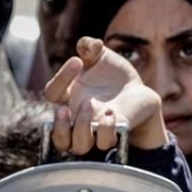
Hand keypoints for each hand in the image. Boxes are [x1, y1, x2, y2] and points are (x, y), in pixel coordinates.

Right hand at [44, 37, 165, 153]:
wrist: (139, 90)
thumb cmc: (113, 74)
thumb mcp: (101, 55)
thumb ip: (90, 47)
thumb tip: (88, 46)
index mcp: (69, 97)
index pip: (52, 94)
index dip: (61, 78)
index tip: (78, 62)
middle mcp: (78, 117)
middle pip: (58, 135)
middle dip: (61, 123)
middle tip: (72, 105)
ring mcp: (96, 129)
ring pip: (78, 146)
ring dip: (81, 127)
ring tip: (91, 105)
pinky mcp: (116, 133)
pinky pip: (105, 143)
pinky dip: (107, 129)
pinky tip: (113, 112)